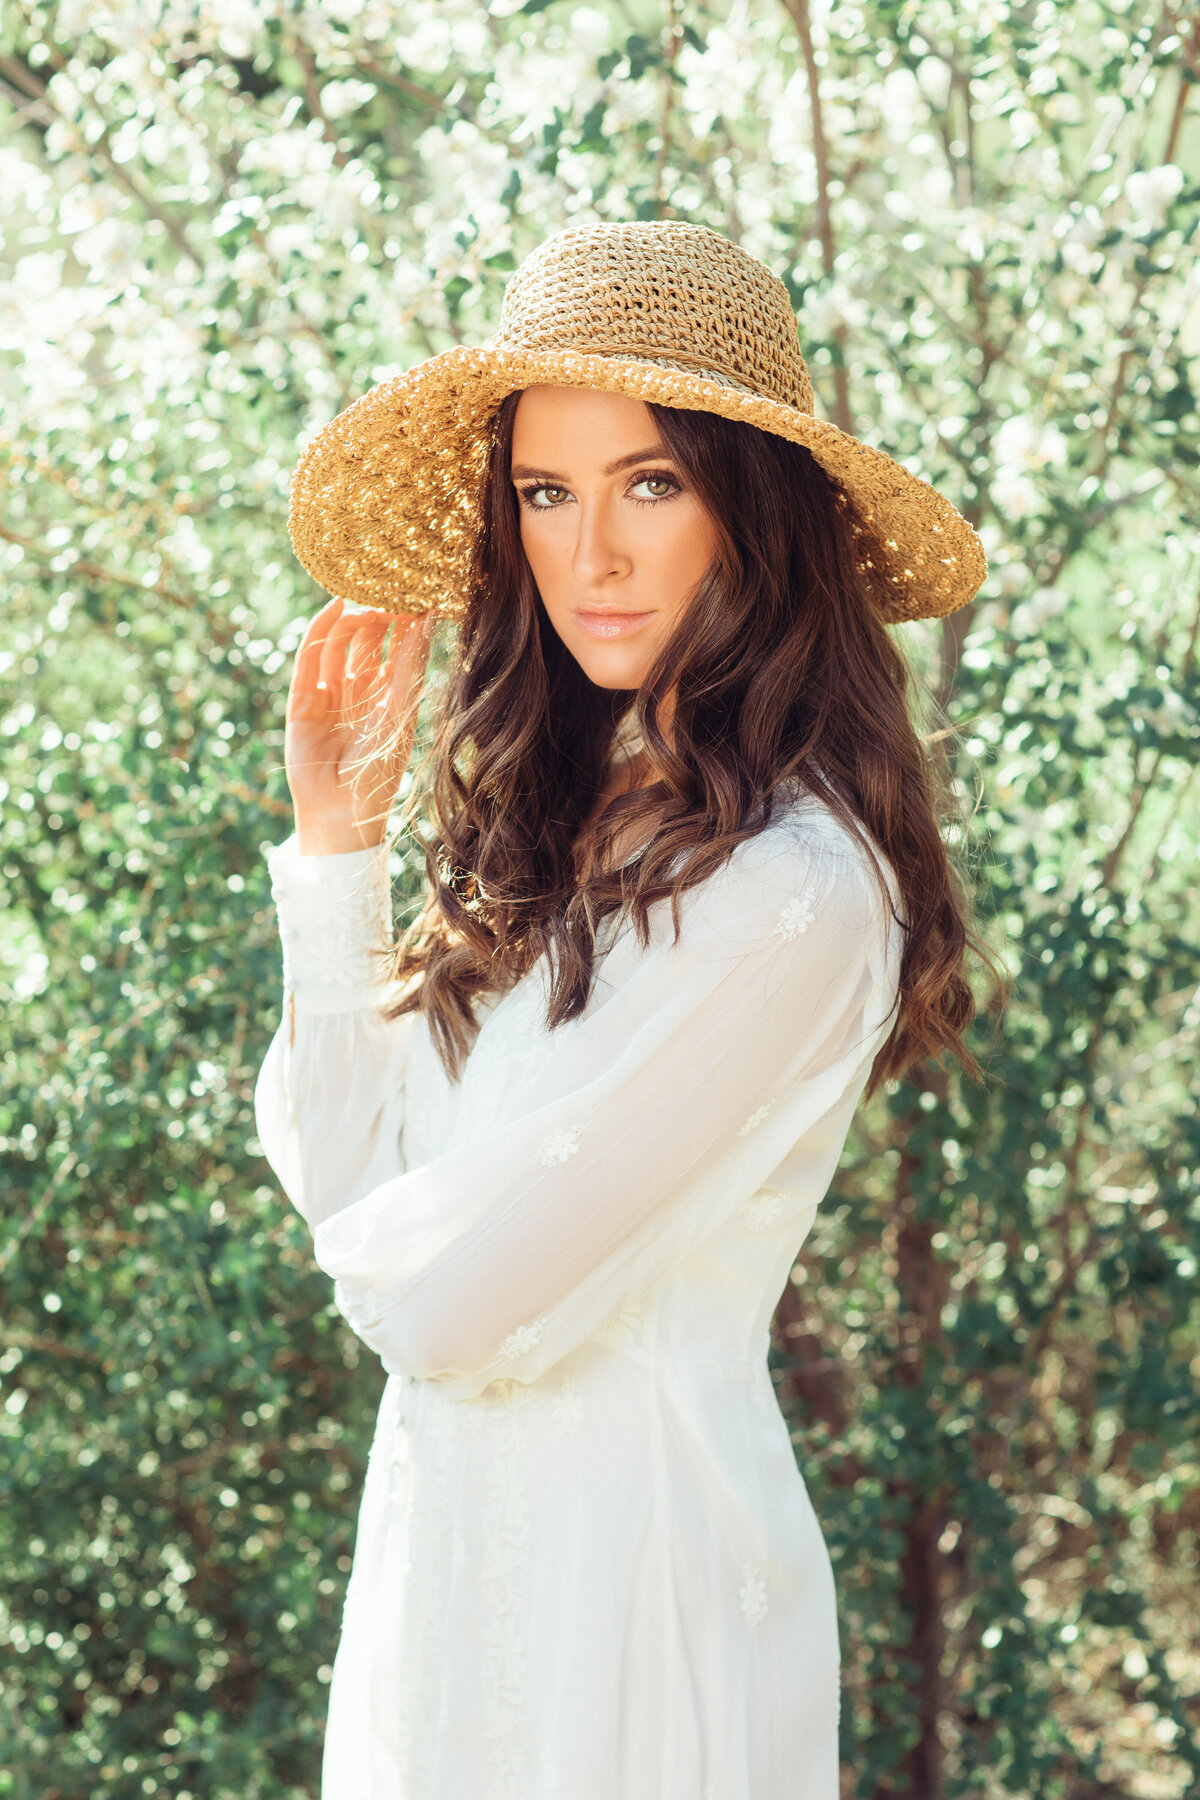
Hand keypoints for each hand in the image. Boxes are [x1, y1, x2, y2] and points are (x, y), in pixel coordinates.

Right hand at [284, 597, 435, 855]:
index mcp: (388, 698)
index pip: (395, 649)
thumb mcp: (399, 714)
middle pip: (365, 642)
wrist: (342, 813)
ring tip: (364, 594)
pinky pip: (309, 661)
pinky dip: (318, 632)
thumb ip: (408, 668)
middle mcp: (358, 693)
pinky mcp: (301, 702)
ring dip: (350, 619)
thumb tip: (427, 620)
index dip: (403, 622)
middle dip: (375, 614)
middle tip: (387, 588)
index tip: (415, 592)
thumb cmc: (379, 773)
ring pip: (337, 646)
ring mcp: (328, 696)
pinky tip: (334, 608)